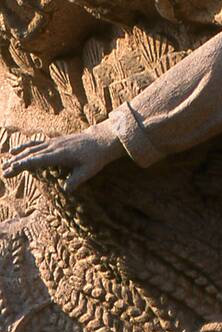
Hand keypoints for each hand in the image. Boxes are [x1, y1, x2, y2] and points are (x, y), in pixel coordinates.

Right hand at [1, 123, 123, 192]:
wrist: (102, 140)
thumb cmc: (95, 157)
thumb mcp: (88, 171)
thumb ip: (76, 180)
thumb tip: (65, 191)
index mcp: (60, 154)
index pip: (37, 160)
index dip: (23, 165)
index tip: (11, 170)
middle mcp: (54, 146)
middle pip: (30, 154)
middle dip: (16, 163)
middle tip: (4, 171)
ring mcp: (53, 142)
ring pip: (31, 147)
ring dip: (18, 155)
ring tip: (6, 162)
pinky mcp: (55, 141)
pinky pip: (36, 143)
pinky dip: (25, 146)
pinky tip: (16, 150)